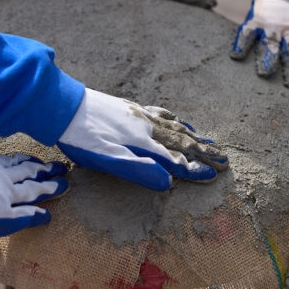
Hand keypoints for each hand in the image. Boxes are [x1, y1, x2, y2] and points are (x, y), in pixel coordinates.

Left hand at [56, 88, 227, 190]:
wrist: (63, 107)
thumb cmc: (82, 139)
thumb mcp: (107, 160)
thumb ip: (139, 171)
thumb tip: (168, 182)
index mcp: (143, 144)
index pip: (177, 160)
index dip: (195, 169)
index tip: (214, 176)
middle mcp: (147, 128)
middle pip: (183, 142)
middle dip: (204, 153)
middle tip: (225, 161)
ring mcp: (140, 116)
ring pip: (175, 127)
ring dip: (195, 137)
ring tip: (212, 142)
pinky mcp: (130, 108)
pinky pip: (161, 114)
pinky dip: (176, 120)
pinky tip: (180, 120)